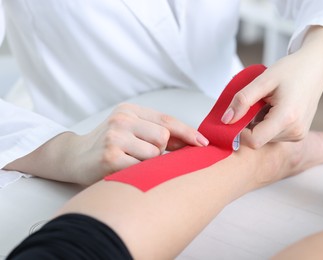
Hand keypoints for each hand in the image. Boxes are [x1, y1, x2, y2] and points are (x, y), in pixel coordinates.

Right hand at [66, 103, 208, 183]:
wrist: (73, 156)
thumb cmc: (109, 144)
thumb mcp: (130, 129)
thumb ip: (155, 131)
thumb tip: (191, 142)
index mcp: (130, 110)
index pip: (167, 120)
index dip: (188, 132)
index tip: (203, 143)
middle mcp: (122, 119)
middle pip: (163, 137)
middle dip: (160, 150)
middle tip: (143, 154)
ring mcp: (115, 137)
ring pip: (154, 154)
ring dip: (148, 162)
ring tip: (130, 161)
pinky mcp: (109, 157)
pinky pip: (141, 168)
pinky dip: (138, 172)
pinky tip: (124, 169)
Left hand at [221, 26, 322, 147]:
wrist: (316, 67)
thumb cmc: (292, 70)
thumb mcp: (263, 80)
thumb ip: (242, 100)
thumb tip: (226, 120)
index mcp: (287, 118)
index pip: (254, 141)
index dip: (239, 132)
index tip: (236, 115)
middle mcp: (295, 131)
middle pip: (258, 139)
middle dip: (249, 125)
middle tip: (256, 102)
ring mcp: (298, 135)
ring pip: (264, 138)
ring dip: (258, 124)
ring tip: (268, 104)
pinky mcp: (299, 135)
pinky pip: (273, 136)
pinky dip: (267, 124)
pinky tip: (274, 109)